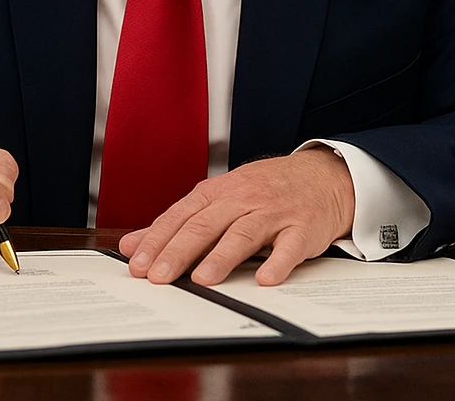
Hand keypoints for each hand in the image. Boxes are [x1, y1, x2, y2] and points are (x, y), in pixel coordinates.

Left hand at [119, 149, 353, 286]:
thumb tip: (132, 244)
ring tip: (202, 280)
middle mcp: (243, 199)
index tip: (137, 264)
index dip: (157, 240)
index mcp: (218, 193)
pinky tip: (265, 279)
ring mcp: (274, 212)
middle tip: (158, 277)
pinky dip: (279, 263)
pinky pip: (290, 246)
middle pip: (206, 225)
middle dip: (179, 251)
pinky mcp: (303, 227)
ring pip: (243, 233)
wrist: (322, 175)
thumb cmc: (266, 190)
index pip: (181, 216)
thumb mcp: (219, 199)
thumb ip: (177, 223)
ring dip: (222, 257)